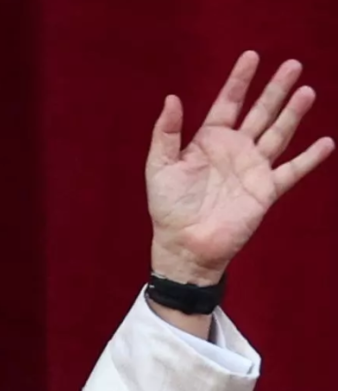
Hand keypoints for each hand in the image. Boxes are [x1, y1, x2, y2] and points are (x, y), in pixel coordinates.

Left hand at [146, 51, 332, 285]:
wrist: (184, 245)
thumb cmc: (168, 208)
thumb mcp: (159, 167)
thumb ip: (165, 133)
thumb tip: (171, 98)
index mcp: (208, 141)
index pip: (227, 103)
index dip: (239, 80)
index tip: (251, 56)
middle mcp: (234, 150)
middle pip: (259, 112)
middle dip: (275, 89)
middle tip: (292, 64)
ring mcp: (252, 169)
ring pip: (278, 134)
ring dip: (293, 114)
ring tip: (306, 91)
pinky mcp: (265, 190)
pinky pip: (292, 171)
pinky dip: (309, 158)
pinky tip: (325, 143)